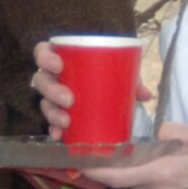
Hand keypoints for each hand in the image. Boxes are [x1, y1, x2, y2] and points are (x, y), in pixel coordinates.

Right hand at [31, 40, 153, 137]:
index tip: (59, 66)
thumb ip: (132, 78)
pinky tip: (58, 136)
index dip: (45, 58)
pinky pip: (50, 122)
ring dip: (52, 113)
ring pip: (44, 102)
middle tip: (69, 99)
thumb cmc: (107, 70)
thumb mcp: (120, 70)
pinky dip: (53, 129)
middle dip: (52, 90)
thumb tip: (146, 95)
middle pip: (42, 80)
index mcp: (61, 58)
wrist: (108, 85)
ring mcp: (53, 96)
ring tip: (66, 121)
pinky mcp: (57, 114)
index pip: (43, 52)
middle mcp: (52, 76)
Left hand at [80, 121, 187, 188]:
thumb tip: (156, 131)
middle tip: (155, 159)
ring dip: (154, 183)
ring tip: (178, 173)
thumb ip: (171, 131)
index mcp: (160, 173)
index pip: (117, 176)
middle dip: (136, 170)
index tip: (81, 165)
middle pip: (133, 182)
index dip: (96, 171)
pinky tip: (182, 188)